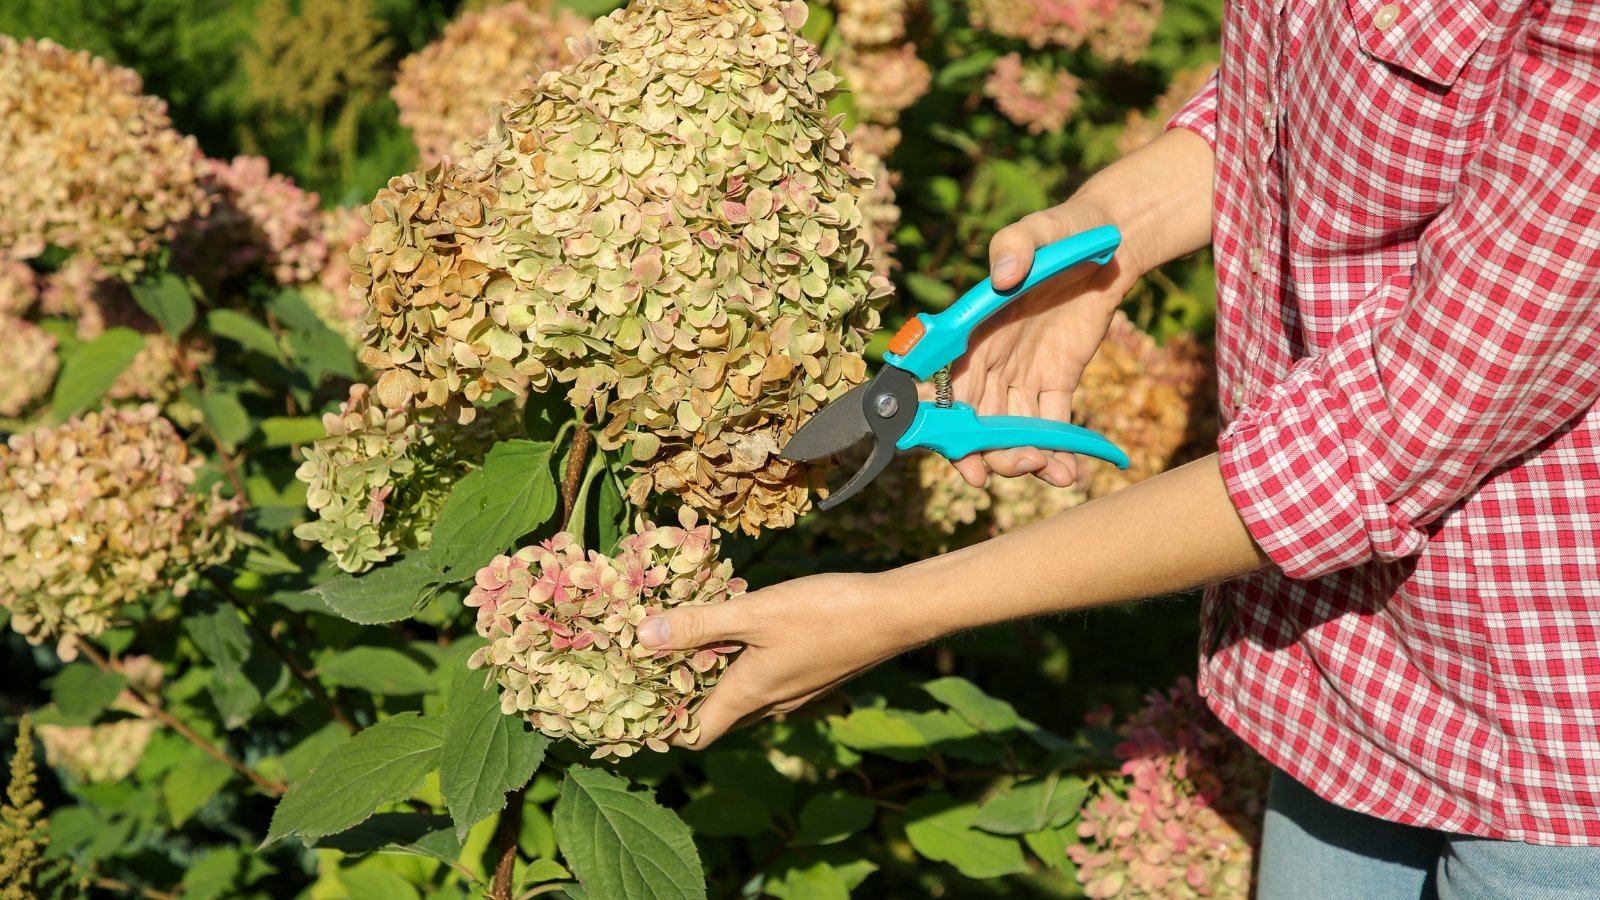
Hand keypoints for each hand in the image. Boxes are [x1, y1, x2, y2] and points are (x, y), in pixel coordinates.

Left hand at [636, 572, 914, 747]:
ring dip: (713, 680)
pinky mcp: (812, 673)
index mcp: (750, 695)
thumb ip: (700, 624)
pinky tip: (738, 630)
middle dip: (683, 700)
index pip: (694, 734)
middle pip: (716, 718)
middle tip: (649, 670)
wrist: (895, 614)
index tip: (632, 710)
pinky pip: (765, 680)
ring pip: (742, 697)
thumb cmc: (826, 612)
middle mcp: (771, 703)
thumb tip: (644, 638)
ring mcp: (795, 691)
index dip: (661, 729)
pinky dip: (741, 665)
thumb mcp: (755, 612)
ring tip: (685, 644)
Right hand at [950, 200, 1147, 487]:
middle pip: (975, 420)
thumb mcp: (1039, 230)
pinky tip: (1068, 473)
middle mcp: (990, 358)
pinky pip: (1050, 424)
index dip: (946, 424)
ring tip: (1051, 472)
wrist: (1109, 242)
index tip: (960, 454)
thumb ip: (1015, 245)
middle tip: (1020, 465)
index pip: (947, 385)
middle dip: (988, 453)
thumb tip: (1000, 278)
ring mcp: (1023, 372)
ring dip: (1022, 458)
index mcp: (973, 329)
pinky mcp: (1056, 379)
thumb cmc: (1064, 231)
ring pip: (1010, 430)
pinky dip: (1056, 452)